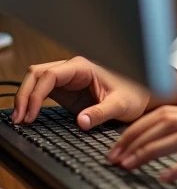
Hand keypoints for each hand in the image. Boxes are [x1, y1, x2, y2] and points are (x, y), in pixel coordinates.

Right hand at [11, 56, 176, 129]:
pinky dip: (33, 101)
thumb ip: (101, 112)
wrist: (144, 93)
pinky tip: (29, 116)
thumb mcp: (121, 105)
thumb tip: (82, 121)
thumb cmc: (136, 94)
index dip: (35, 94)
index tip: (30, 114)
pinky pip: (43, 90)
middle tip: (20, 119)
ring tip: (21, 119)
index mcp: (84, 67)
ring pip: (37, 79)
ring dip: (26, 96)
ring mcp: (69, 78)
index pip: (50, 74)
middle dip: (24, 94)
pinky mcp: (68, 89)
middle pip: (37, 73)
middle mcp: (73, 69)